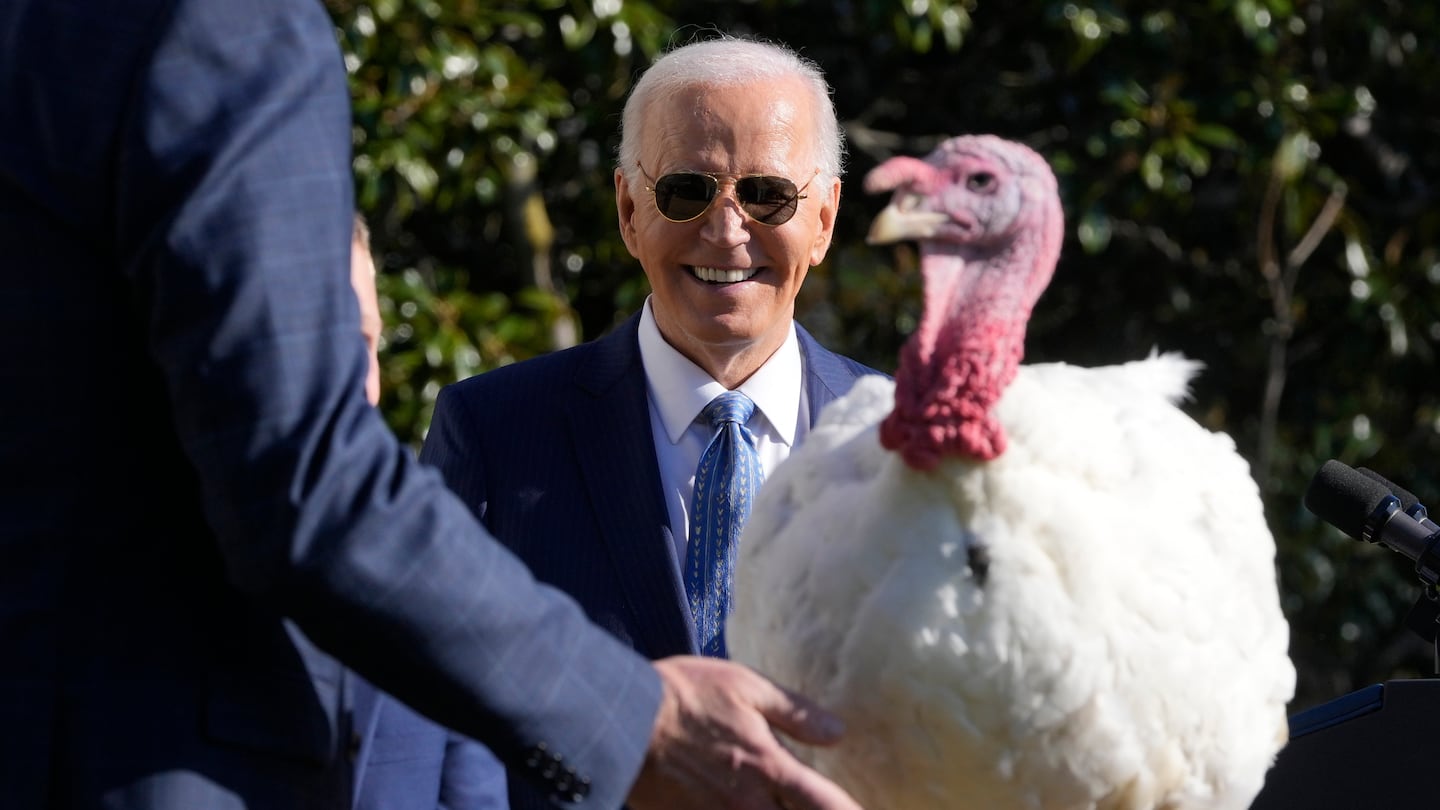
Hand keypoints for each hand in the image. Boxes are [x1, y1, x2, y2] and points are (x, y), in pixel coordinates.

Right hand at [626, 655, 862, 809]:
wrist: (622, 720)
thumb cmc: (685, 696)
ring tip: (780, 805)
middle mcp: (748, 806)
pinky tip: (748, 807)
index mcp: (769, 769)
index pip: (826, 805)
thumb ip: (795, 714)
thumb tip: (838, 732)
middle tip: (820, 806)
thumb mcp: (746, 687)